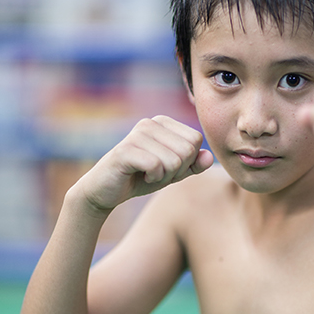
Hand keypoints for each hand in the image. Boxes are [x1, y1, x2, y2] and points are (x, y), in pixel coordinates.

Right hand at [69, 116, 213, 211]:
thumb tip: (209, 157)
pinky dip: (153, 179)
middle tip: (156, 173)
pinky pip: (157, 167)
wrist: (104, 191)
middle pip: (188, 150)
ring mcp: (137, 134)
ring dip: (164, 176)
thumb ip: (193, 165)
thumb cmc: (141, 178)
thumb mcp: (173, 173)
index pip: (196, 140)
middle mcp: (151, 123)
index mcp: (163, 123)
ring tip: (147, 174)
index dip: (187, 162)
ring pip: (175, 160)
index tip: (167, 167)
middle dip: (176, 170)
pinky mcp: (126, 150)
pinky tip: (139, 176)